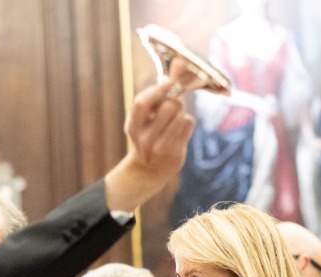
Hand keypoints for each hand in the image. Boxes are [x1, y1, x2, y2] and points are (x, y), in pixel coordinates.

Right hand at [104, 79, 194, 212]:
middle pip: (168, 106)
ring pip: (181, 116)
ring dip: (181, 113)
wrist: (148, 170)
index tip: (169, 82)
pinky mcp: (174, 152)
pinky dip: (186, 122)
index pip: (142, 103)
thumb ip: (161, 89)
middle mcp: (144, 138)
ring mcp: (160, 147)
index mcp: (133, 126)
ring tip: (174, 119)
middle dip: (175, 101)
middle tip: (172, 105)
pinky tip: (179, 130)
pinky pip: (188, 124)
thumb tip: (180, 61)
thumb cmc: (149, 134)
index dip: (157, 89)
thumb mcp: (146, 116)